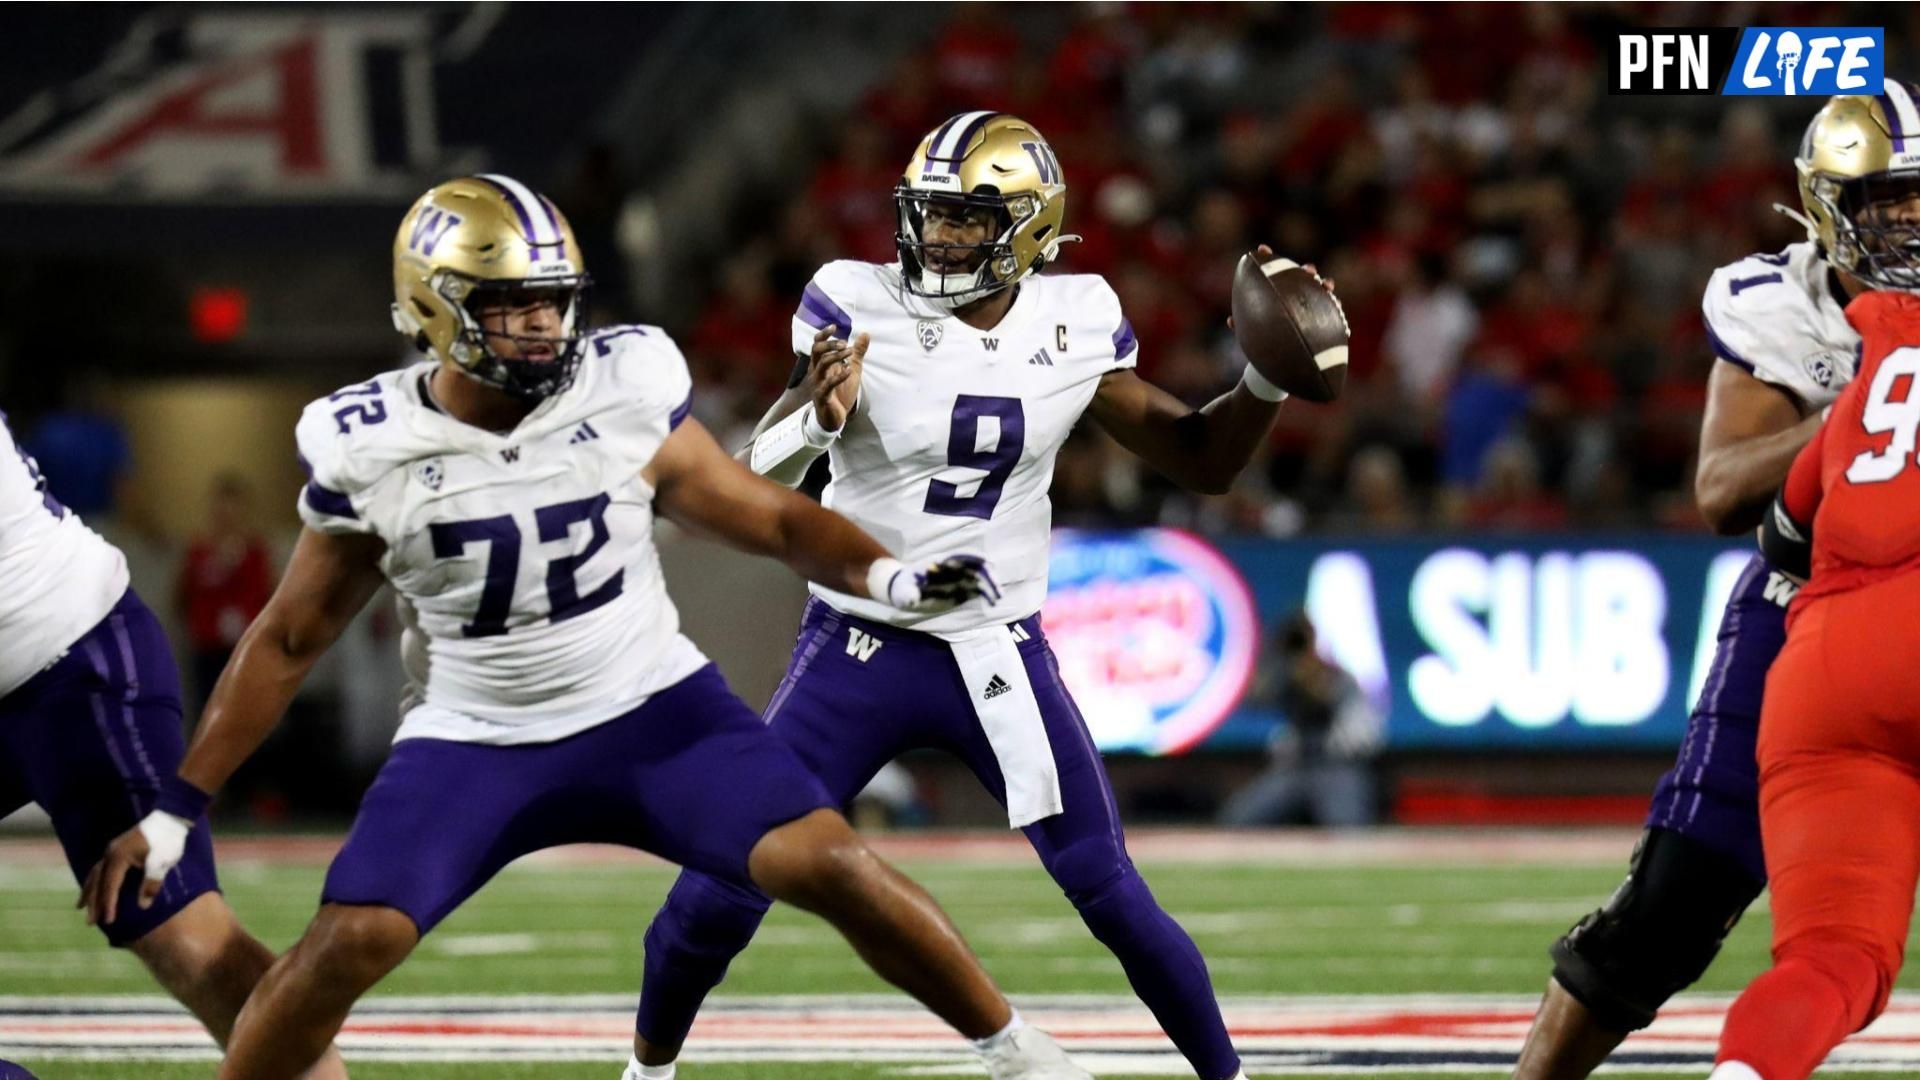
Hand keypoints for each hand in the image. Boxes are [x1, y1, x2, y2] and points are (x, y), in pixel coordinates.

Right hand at [80, 811, 189, 926]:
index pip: (110, 886)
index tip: (108, 921)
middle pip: (98, 882)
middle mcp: (110, 854)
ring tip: (80, 907)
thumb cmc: (167, 842)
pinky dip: (95, 880)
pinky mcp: (117, 849)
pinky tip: (93, 887)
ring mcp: (112, 850)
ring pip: (95, 875)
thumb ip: (152, 883)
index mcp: (119, 857)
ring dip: (89, 892)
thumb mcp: (162, 863)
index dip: (108, 904)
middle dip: (94, 903)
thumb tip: (143, 905)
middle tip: (90, 922)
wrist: (170, 820)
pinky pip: (100, 868)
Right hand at [806, 325, 867, 431]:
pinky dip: (838, 375)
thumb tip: (865, 333)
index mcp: (821, 364)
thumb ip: (857, 353)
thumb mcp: (852, 369)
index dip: (823, 334)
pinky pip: (828, 384)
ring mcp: (818, 383)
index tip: (834, 326)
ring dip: (836, 356)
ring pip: (821, 364)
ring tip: (849, 352)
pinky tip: (848, 371)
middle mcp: (816, 371)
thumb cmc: (840, 392)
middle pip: (816, 351)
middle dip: (830, 344)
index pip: (816, 344)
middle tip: (845, 343)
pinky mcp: (822, 396)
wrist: (834, 418)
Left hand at [871, 554, 1001, 613]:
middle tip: (996, 588)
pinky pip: (978, 589)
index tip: (984, 560)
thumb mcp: (902, 593)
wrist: (904, 592)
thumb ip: (908, 595)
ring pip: (980, 577)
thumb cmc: (902, 589)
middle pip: (975, 565)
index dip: (972, 556)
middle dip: (987, 574)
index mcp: (939, 563)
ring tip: (998, 597)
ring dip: (990, 585)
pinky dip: (986, 594)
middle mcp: (952, 568)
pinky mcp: (961, 589)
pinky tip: (992, 602)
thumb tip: (912, 599)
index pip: (958, 555)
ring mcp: (958, 578)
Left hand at [1225, 244, 1337, 331]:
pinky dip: (1334, 307)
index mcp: (1280, 290)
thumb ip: (1243, 324)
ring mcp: (1314, 302)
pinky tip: (1336, 310)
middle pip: (1304, 276)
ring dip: (1325, 285)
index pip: (1274, 270)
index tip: (1261, 249)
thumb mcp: (1252, 331)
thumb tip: (1231, 320)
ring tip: (1327, 285)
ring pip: (1322, 290)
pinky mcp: (1326, 316)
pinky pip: (1333, 311)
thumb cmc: (1266, 337)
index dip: (1267, 259)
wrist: (1283, 353)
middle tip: (1307, 270)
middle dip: (1306, 270)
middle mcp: (1299, 292)